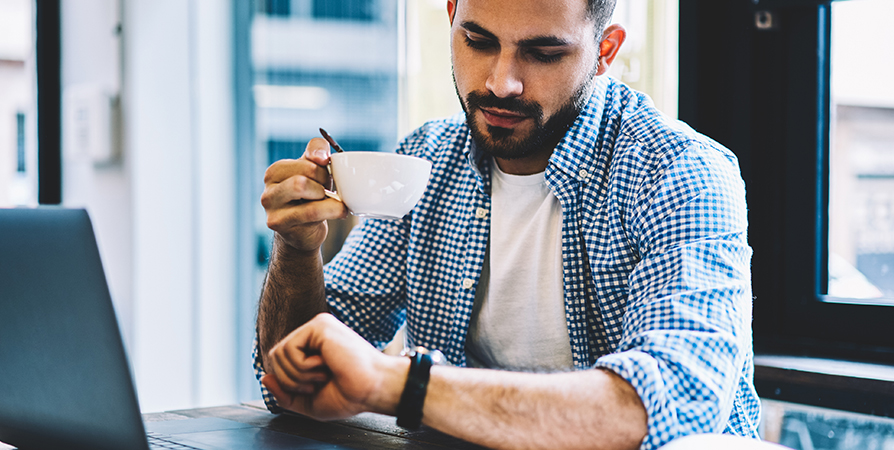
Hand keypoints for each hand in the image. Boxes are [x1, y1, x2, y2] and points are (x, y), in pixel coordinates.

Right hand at [260, 138, 347, 252]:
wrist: (303, 233)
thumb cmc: (310, 199)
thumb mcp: (314, 171)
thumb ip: (317, 151)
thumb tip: (321, 157)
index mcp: (275, 172)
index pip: (309, 158)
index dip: (325, 167)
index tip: (328, 177)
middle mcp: (268, 188)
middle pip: (305, 172)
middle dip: (325, 181)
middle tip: (330, 191)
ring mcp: (271, 207)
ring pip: (303, 187)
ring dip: (328, 197)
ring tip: (334, 203)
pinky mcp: (279, 223)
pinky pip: (311, 211)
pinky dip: (332, 209)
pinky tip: (340, 211)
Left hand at [262, 313, 405, 420]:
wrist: (371, 390)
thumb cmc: (348, 395)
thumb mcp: (308, 402)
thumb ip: (284, 393)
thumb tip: (264, 377)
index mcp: (312, 348)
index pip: (280, 362)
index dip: (288, 382)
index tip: (315, 388)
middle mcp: (313, 334)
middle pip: (275, 357)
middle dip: (291, 380)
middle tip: (318, 382)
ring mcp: (316, 327)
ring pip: (279, 353)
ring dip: (298, 375)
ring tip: (323, 375)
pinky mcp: (319, 325)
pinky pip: (289, 348)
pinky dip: (303, 367)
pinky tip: (325, 365)